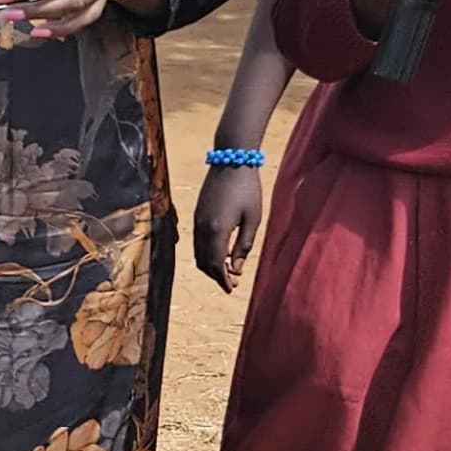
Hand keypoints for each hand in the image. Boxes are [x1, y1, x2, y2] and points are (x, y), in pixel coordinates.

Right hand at [192, 159, 264, 290]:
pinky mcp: (197, 214)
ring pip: (198, 253)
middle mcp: (202, 228)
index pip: (216, 264)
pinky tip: (221, 251)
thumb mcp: (253, 219)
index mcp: (218, 230)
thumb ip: (244, 245)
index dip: (223, 280)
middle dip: (216, 275)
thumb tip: (237, 268)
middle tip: (233, 281)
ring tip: (228, 268)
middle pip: (204, 262)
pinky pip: (197, 241)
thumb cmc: (248, 189)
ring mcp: (197, 221)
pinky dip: (206, 252)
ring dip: (210, 264)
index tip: (232, 289)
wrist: (231, 161)